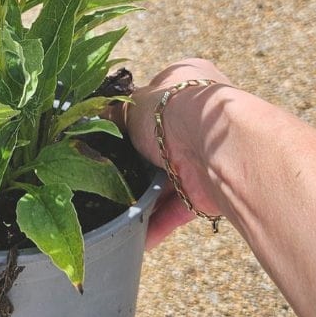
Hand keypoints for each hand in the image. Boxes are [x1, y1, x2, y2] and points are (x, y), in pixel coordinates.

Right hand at [119, 59, 234, 248]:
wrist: (215, 145)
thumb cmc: (172, 109)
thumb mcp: (132, 104)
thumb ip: (116, 113)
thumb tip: (101, 115)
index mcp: (187, 80)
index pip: (157, 95)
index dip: (134, 112)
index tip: (111, 130)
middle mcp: (199, 115)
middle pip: (162, 139)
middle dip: (139, 159)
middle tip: (109, 171)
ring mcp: (206, 152)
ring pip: (170, 176)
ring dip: (148, 195)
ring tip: (116, 207)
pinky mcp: (210, 186)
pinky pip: (180, 206)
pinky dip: (160, 221)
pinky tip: (138, 236)